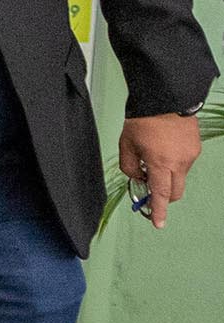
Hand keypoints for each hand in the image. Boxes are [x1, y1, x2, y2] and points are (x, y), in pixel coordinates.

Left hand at [118, 113, 201, 228]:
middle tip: (149, 190)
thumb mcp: (126, 145)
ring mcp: (191, 156)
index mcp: (161, 164)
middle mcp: (180, 163)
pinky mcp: (196, 148)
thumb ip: (130, 167)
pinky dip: (173, 165)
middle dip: (163, 197)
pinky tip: (163, 150)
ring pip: (179, 178)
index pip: (160, 195)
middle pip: (174, 193)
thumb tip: (138, 178)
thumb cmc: (142, 121)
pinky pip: (184, 165)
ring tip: (153, 158)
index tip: (158, 224)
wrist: (166, 98)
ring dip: (167, 177)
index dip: (159, 211)